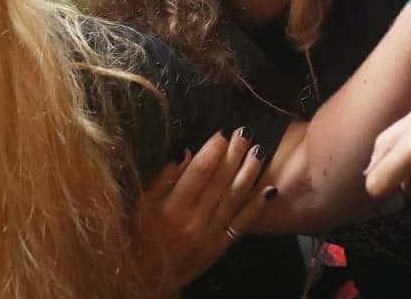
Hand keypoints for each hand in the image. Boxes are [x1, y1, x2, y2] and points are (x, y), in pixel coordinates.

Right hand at [135, 127, 275, 294]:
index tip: (222, 133)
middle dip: (235, 154)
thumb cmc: (140, 235)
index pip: (198, 172)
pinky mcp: (221, 246)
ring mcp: (210, 234)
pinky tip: (270, 189)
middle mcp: (193, 220)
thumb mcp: (141, 206)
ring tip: (260, 151)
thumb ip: (163, 179)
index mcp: (172, 208)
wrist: (147, 277)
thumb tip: (184, 151)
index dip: (212, 150)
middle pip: (220, 181)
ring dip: (250, 173)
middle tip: (245, 132)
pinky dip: (257, 205)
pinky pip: (243, 223)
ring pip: (235, 198)